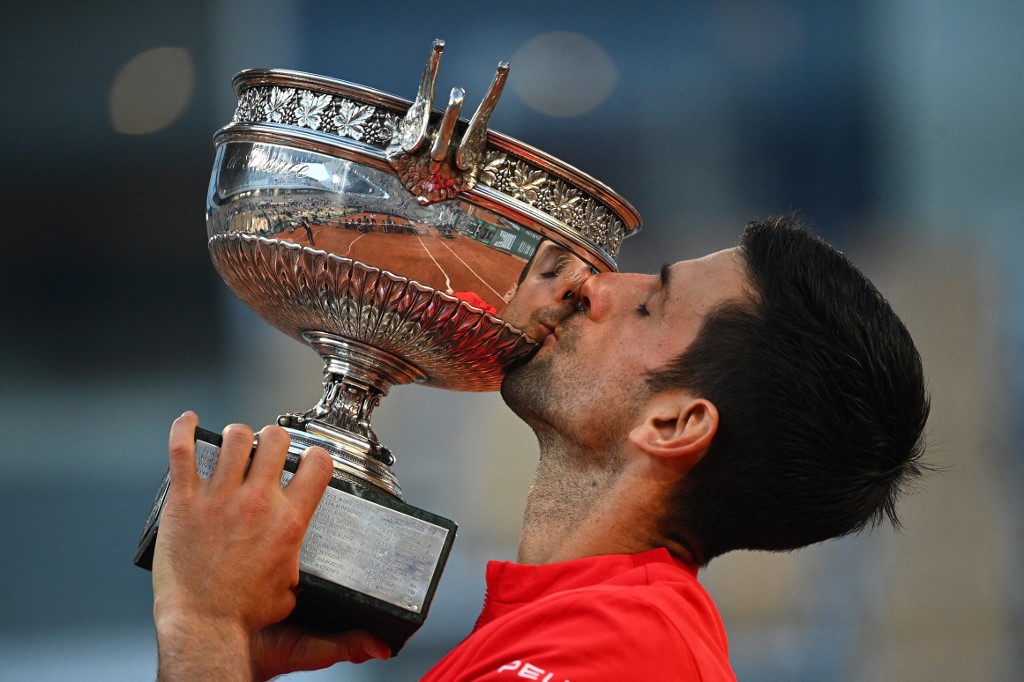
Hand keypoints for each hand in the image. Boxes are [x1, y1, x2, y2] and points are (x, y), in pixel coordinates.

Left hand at [152, 412, 388, 679]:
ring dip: (237, 436)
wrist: (203, 631)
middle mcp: (258, 502)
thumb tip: (369, 639)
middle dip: (274, 439)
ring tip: (235, 444)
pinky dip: (183, 429)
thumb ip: (329, 614)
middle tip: (268, 450)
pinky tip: (187, 421)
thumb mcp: (299, 608)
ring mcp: (219, 498)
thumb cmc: (247, 624)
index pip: (317, 464)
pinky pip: (181, 451)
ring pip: (234, 437)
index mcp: (290, 522)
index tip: (309, 459)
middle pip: (275, 439)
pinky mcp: (185, 501)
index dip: (315, 456)